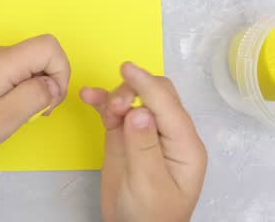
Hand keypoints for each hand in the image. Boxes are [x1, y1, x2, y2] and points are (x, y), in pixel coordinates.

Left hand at [0, 34, 70, 163]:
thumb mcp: (6, 117)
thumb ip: (36, 96)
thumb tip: (54, 84)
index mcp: (4, 60)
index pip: (49, 46)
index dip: (60, 72)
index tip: (50, 100)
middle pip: (43, 54)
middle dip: (51, 82)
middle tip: (39, 111)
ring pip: (33, 64)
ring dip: (39, 88)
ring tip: (24, 114)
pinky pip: (19, 72)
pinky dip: (26, 89)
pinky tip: (14, 109)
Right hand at [80, 62, 206, 221]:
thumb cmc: (149, 217)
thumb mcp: (149, 185)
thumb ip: (144, 147)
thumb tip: (140, 111)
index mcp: (185, 146)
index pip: (168, 105)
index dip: (147, 84)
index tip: (127, 68)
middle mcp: (168, 134)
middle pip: (155, 94)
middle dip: (133, 90)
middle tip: (114, 107)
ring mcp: (145, 133)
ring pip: (133, 99)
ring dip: (116, 96)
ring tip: (104, 108)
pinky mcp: (124, 137)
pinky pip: (114, 112)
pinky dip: (102, 102)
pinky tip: (89, 95)